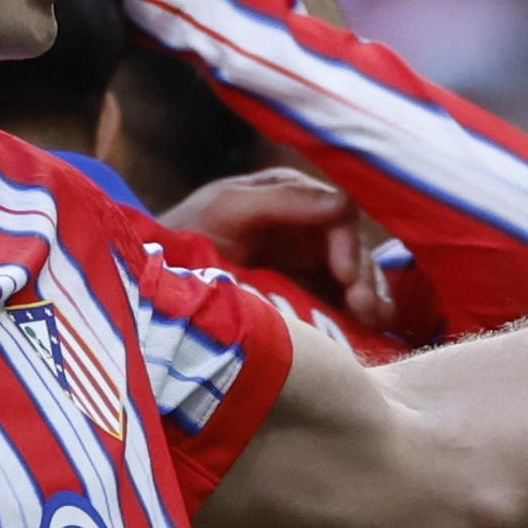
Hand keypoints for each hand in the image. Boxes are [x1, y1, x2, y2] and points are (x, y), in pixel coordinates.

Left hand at [160, 168, 395, 330]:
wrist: (152, 279)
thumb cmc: (185, 232)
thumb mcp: (227, 208)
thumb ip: (282, 199)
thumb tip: (342, 204)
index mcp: (289, 197)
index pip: (339, 213)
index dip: (348, 242)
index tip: (344, 276)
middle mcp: (304, 226)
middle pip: (353, 247)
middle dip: (364, 276)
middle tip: (364, 309)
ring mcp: (305, 263)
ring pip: (355, 276)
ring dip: (371, 296)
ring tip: (374, 323)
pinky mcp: (303, 295)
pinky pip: (342, 302)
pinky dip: (361, 314)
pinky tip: (373, 330)